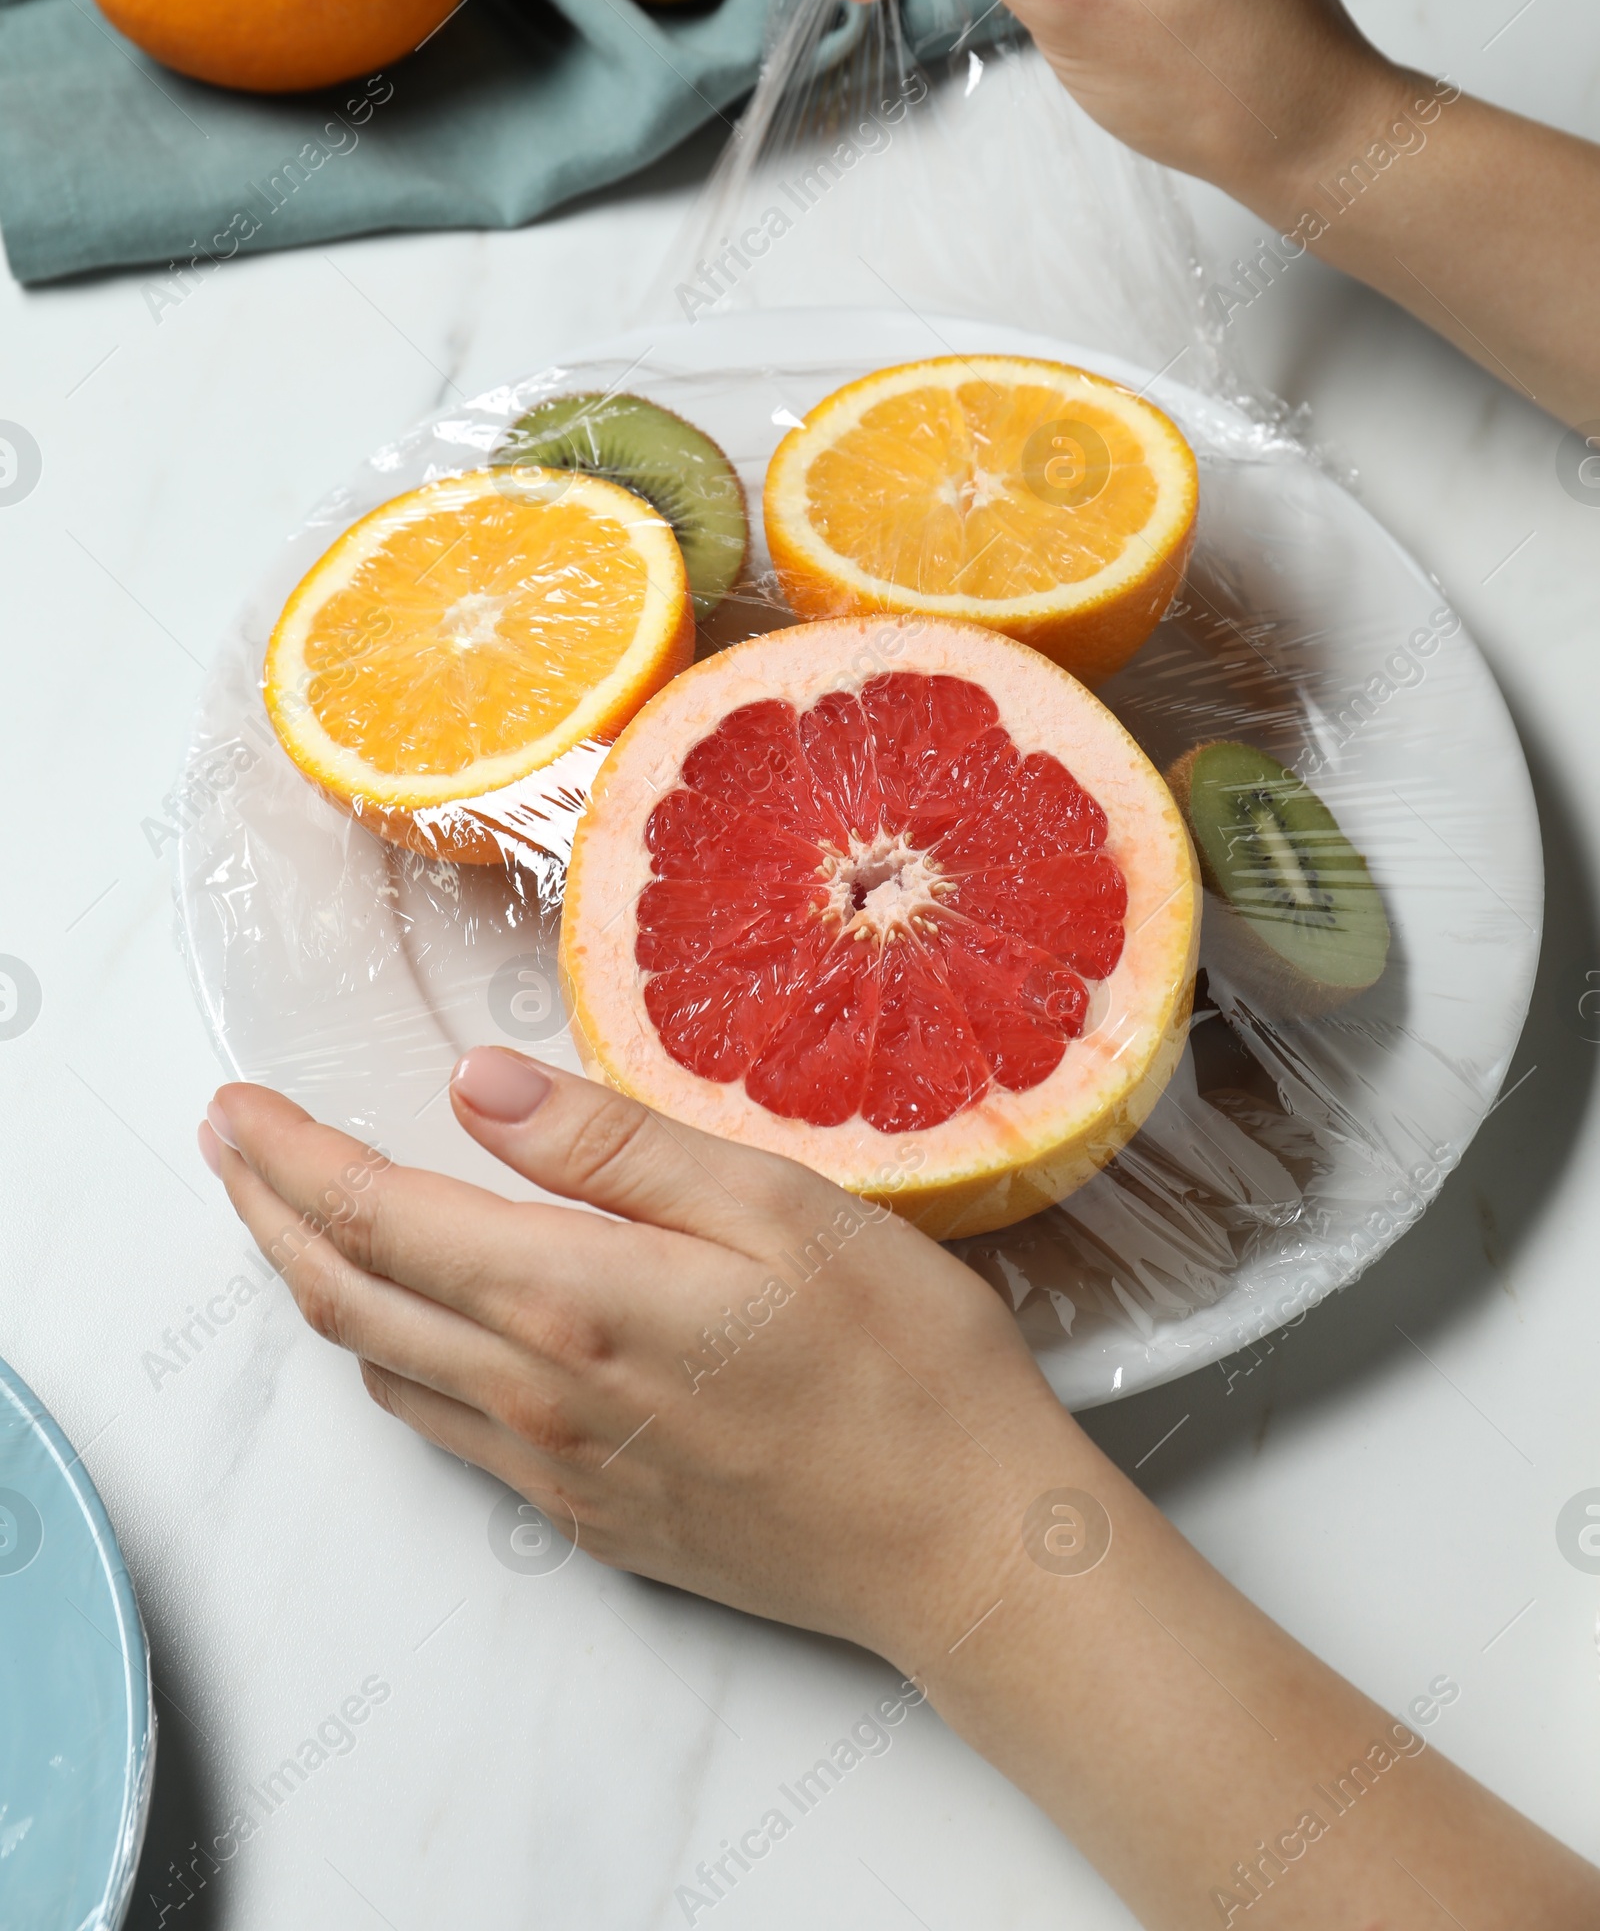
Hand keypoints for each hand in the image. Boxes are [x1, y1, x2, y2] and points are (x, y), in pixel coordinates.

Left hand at [198, 1047, 1086, 1667]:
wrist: (961, 1542)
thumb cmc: (898, 1361)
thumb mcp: (772, 1206)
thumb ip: (610, 1146)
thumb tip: (472, 1085)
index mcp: (573, 1303)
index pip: (378, 1218)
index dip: (289, 1159)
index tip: (236, 1107)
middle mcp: (536, 1397)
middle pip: (349, 1299)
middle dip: (270, 1215)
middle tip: (230, 1148)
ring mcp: (556, 1470)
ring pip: (384, 1371)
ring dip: (320, 1287)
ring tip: (300, 1220)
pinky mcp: (589, 1515)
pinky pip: (445, 1430)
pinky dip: (391, 1360)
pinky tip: (411, 1328)